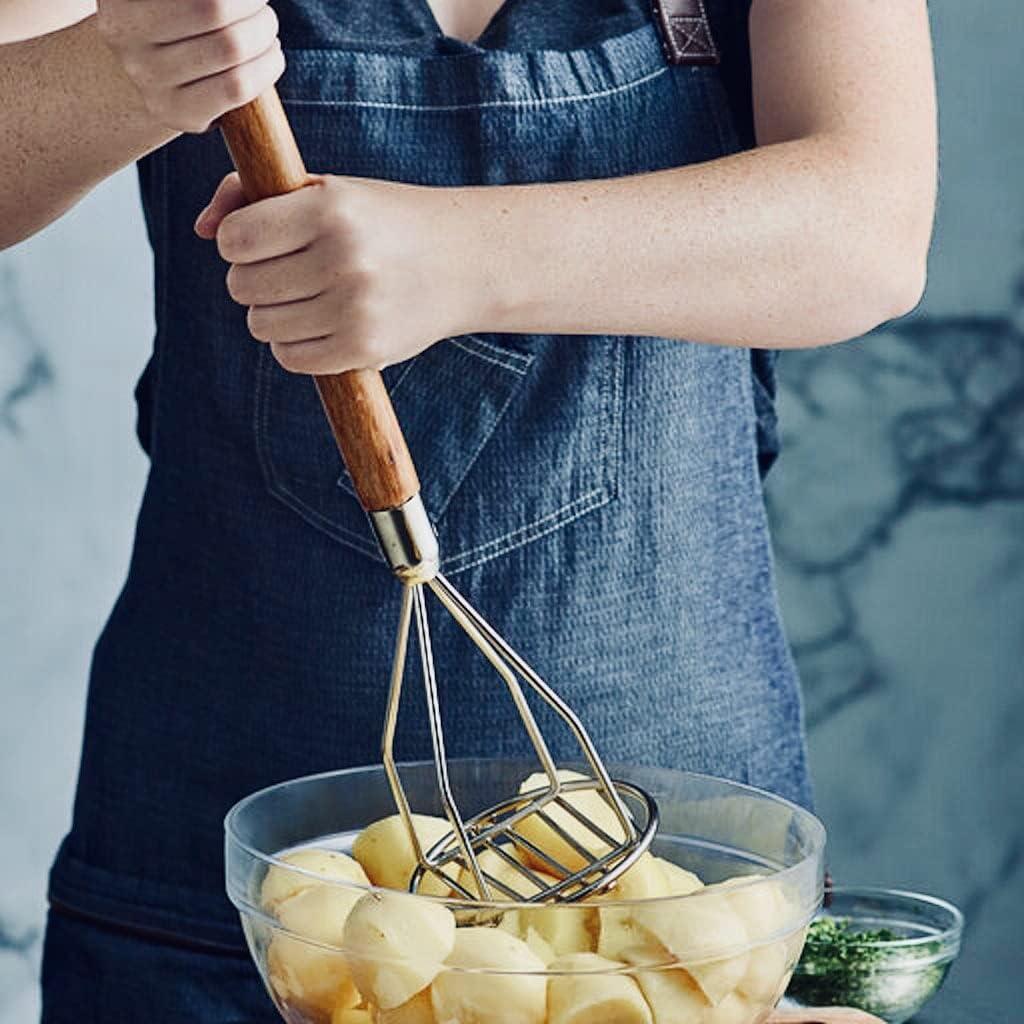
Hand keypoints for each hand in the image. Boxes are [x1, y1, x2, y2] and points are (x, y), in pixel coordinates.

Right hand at [96, 0, 284, 132]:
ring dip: (265, 33)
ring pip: (231, 48)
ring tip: (266, 28)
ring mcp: (148, 79)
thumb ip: (203, 2)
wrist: (149, 73)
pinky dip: (267, 66)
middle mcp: (125, 34)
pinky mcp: (177, 112)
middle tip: (261, 5)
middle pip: (215, 8)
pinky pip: (238, 86)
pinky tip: (271, 56)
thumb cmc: (172, 20)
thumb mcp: (173, 2)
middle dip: (253, 3)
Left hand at [195, 173, 484, 373]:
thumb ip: (254, 195)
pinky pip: (291, 357)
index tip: (262, 240)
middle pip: (242, 286)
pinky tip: (319, 325)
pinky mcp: (365, 350)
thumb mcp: (326, 191)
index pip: (235, 239)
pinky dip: (294, 345)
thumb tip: (201, 229)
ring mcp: (355, 310)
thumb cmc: (383, 222)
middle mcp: (342, 260)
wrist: (464, 262)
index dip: (238, 242)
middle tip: (287, 271)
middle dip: (254, 279)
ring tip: (305, 298)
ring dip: (272, 314)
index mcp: (330, 210)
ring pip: (261, 325)